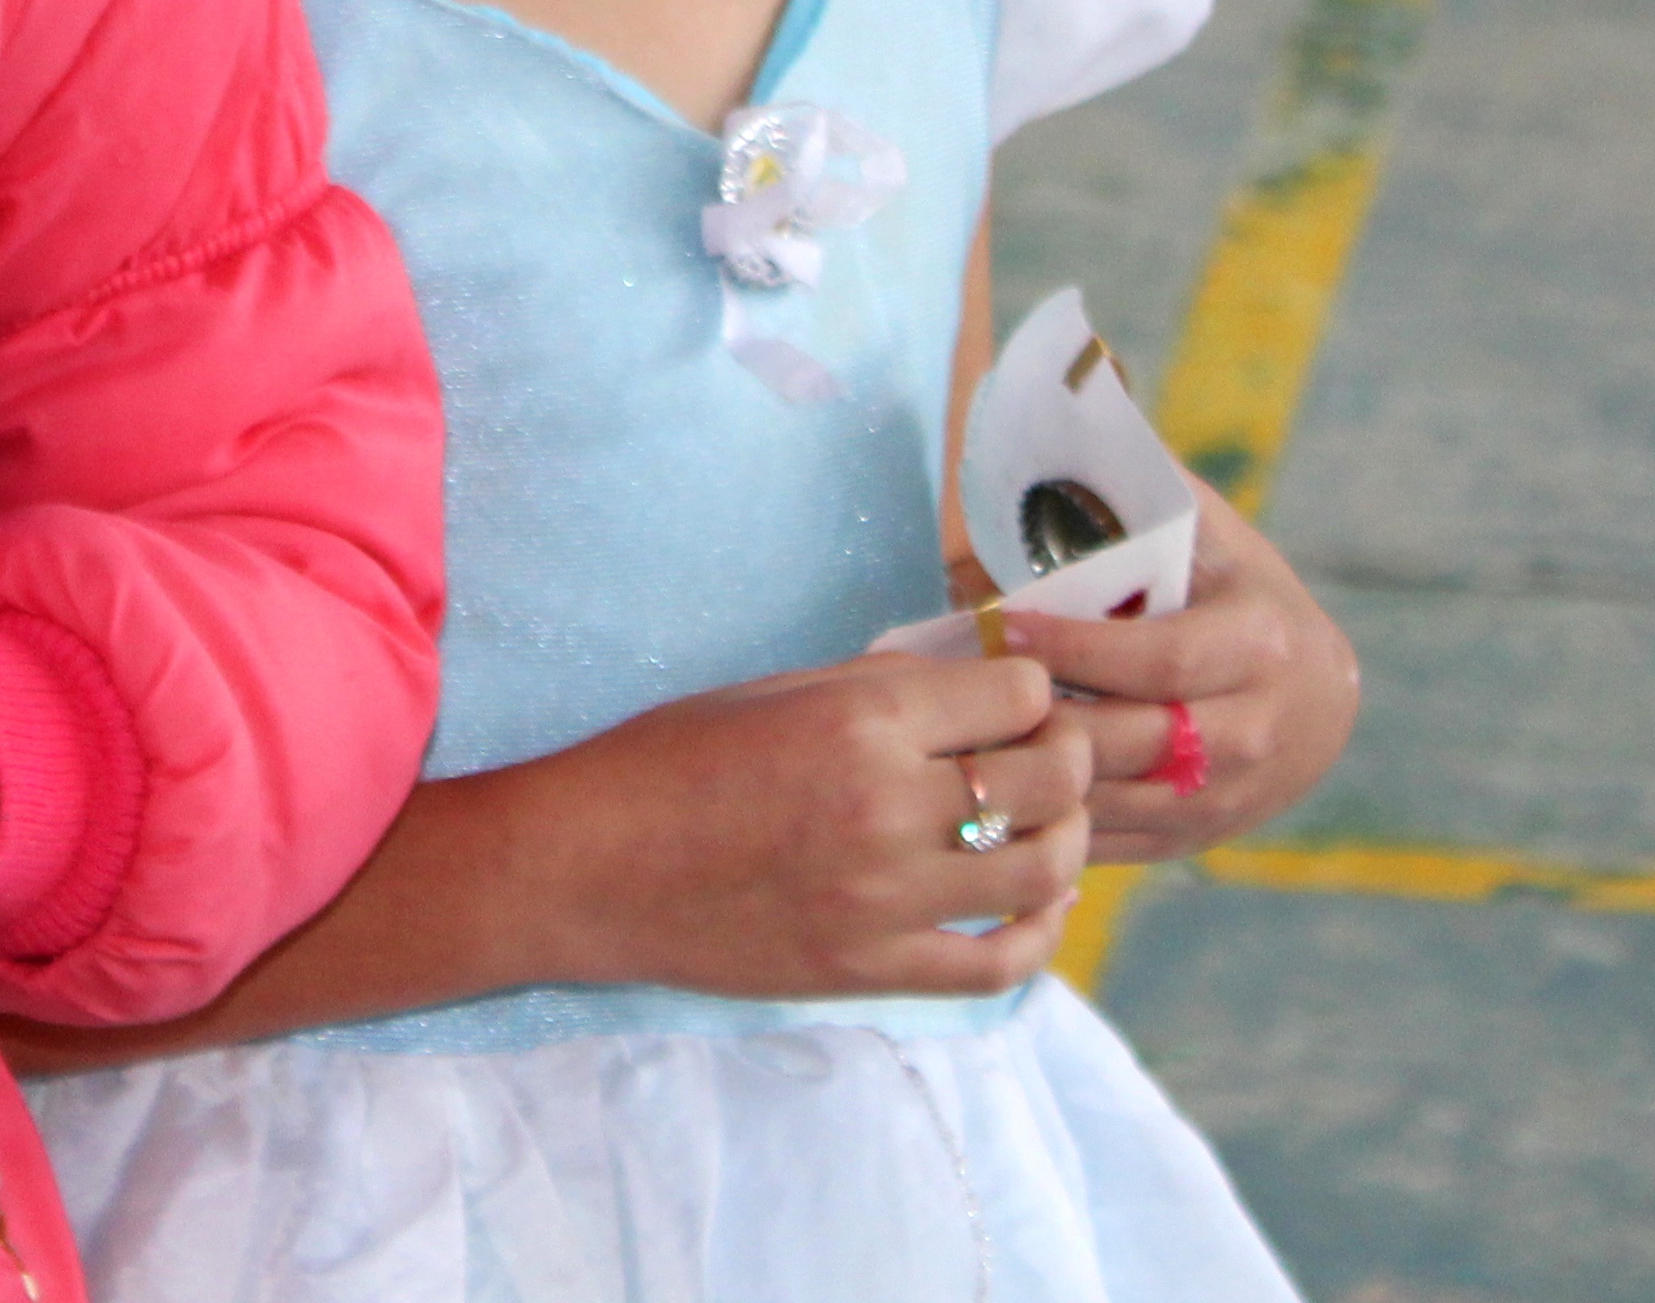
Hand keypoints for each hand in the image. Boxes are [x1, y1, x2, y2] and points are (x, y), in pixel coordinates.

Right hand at [495, 652, 1090, 1000]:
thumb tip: (971, 685)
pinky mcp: (873, 970)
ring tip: (1052, 822)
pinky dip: (1040, 933)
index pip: (1018, 696)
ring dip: (1068, 837)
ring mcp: (886, 900)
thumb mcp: (772, 691)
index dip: (1027, 688)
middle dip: (1067, 755)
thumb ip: (878, 688)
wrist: (587, 868)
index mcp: (861, 722)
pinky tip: (1037, 904)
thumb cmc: (664, 761)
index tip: (1013, 695)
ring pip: (1044, 870)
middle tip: (1049, 752)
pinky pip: (999, 964)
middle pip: (1048, 779)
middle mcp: (888, 808)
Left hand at [998, 484, 1358, 865]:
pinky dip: (1048, 818)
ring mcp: (1227, 797)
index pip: (1158, 658)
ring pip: (1115, 800)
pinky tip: (992, 783)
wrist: (1318, 698)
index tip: (1004, 623)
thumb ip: (1137, 490)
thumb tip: (1052, 423)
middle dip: (1044, 717)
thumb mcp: (1208, 534)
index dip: (1077, 646)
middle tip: (962, 687)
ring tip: (963, 735)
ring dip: (1037, 772)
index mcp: (1258, 645)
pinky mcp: (1195, 839)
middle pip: (1131, 738)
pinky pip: (1111, 841)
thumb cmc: (1237, 593)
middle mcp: (1252, 730)